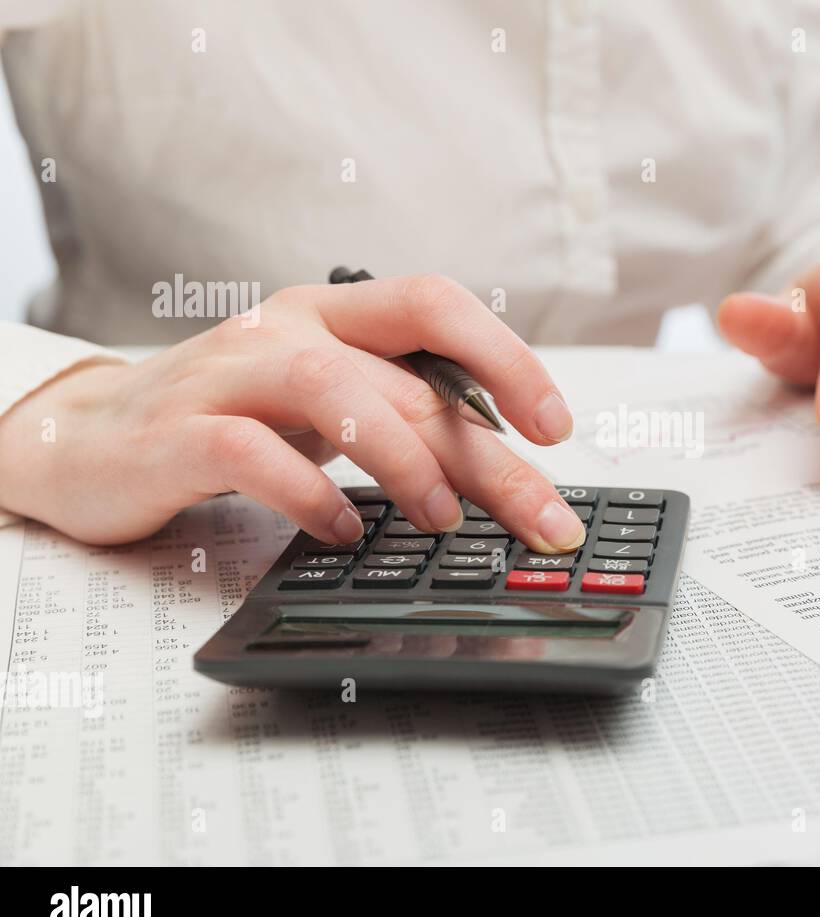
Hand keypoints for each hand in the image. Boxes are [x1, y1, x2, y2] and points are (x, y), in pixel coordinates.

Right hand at [0, 276, 585, 550]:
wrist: (86, 438)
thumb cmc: (229, 420)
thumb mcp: (326, 405)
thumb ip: (400, 415)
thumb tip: (503, 469)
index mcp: (334, 315)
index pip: (434, 305)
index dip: (505, 358)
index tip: (555, 427)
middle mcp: (285, 329)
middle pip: (406, 377)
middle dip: (488, 455)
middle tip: (543, 518)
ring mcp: (227, 375)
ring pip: (331, 389)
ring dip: (402, 458)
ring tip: (441, 519)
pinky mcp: (175, 433)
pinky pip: (249, 452)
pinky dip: (306, 493)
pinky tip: (340, 531)